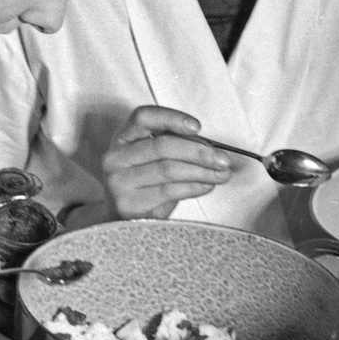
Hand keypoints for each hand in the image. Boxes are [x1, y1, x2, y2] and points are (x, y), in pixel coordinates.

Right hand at [101, 105, 230, 220]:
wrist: (122, 222)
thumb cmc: (144, 185)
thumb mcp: (152, 160)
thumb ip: (175, 147)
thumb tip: (211, 148)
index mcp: (122, 138)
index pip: (143, 117)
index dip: (171, 118)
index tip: (197, 127)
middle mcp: (115, 158)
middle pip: (161, 146)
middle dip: (198, 152)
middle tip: (223, 159)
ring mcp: (119, 182)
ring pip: (168, 170)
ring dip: (202, 171)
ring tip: (221, 174)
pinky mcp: (129, 205)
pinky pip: (169, 191)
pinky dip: (194, 187)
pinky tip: (206, 185)